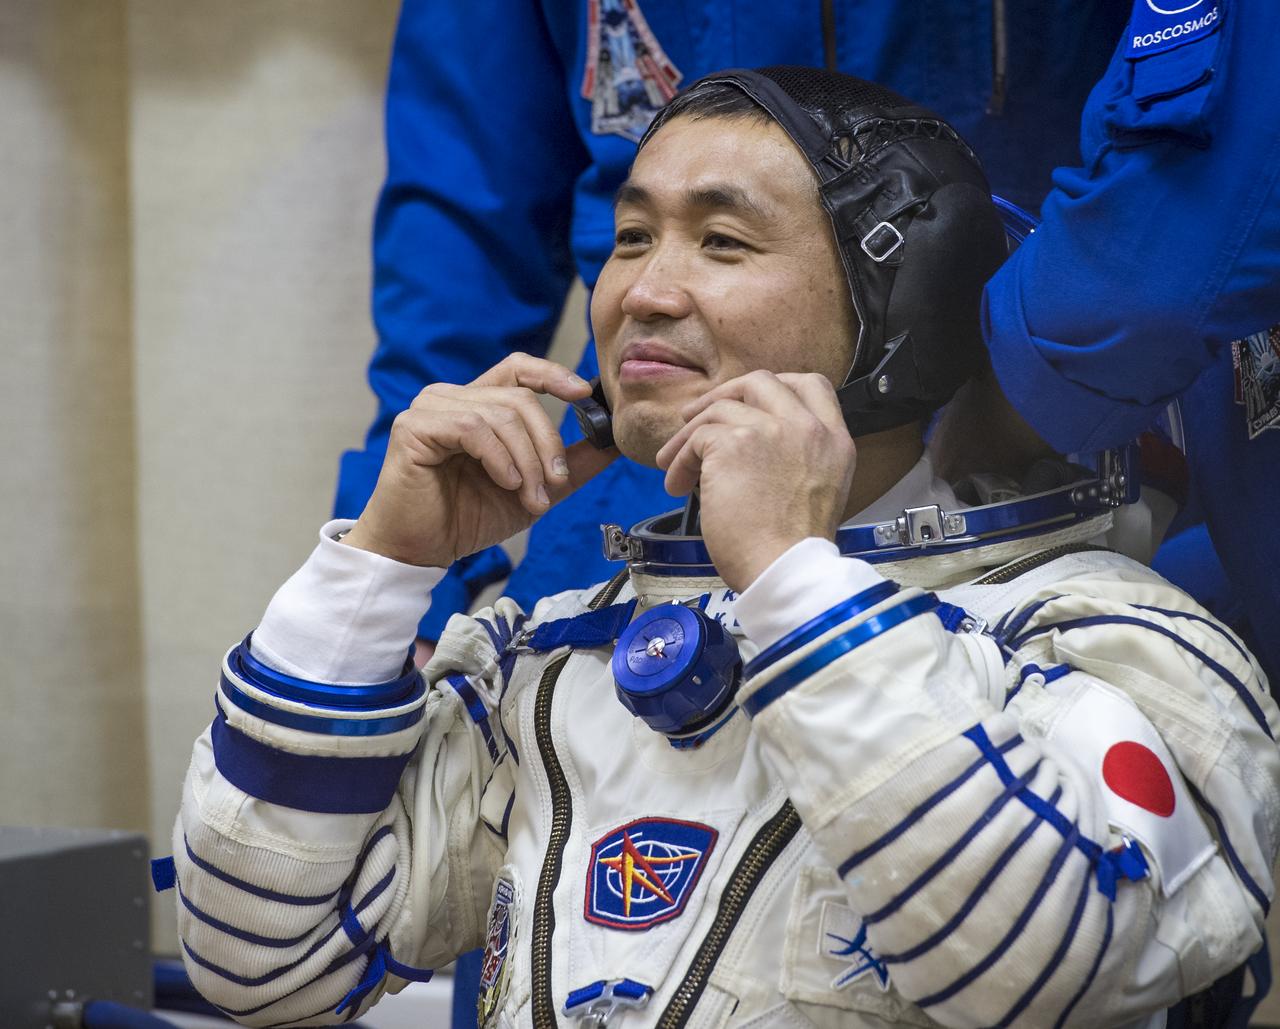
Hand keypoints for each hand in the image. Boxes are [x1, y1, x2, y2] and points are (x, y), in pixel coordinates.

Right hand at [342, 354, 617, 567]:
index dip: (552, 374)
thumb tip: (614, 442)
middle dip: (547, 443)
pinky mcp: (414, 427)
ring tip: (529, 497)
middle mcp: (452, 397)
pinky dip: (499, 458)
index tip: (583, 393)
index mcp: (477, 403)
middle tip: (554, 484)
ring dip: (526, 461)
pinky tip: (505, 483)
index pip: (518, 368)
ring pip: (500, 415)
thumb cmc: (468, 516)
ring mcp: (430, 408)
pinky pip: (472, 429)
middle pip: (519, 398)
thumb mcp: (534, 489)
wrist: (423, 550)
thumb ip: (571, 464)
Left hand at [655, 370, 855, 592]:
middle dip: (725, 394)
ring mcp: (771, 430)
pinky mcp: (734, 443)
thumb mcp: (818, 491)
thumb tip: (753, 445)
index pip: (814, 386)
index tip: (751, 401)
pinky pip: (696, 437)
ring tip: (674, 464)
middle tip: (699, 416)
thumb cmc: (792, 549)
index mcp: (834, 440)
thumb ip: (797, 458)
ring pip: (719, 409)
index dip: (778, 386)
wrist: (785, 570)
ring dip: (689, 436)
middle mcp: (807, 428)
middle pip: (761, 381)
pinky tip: (678, 484)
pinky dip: (680, 460)